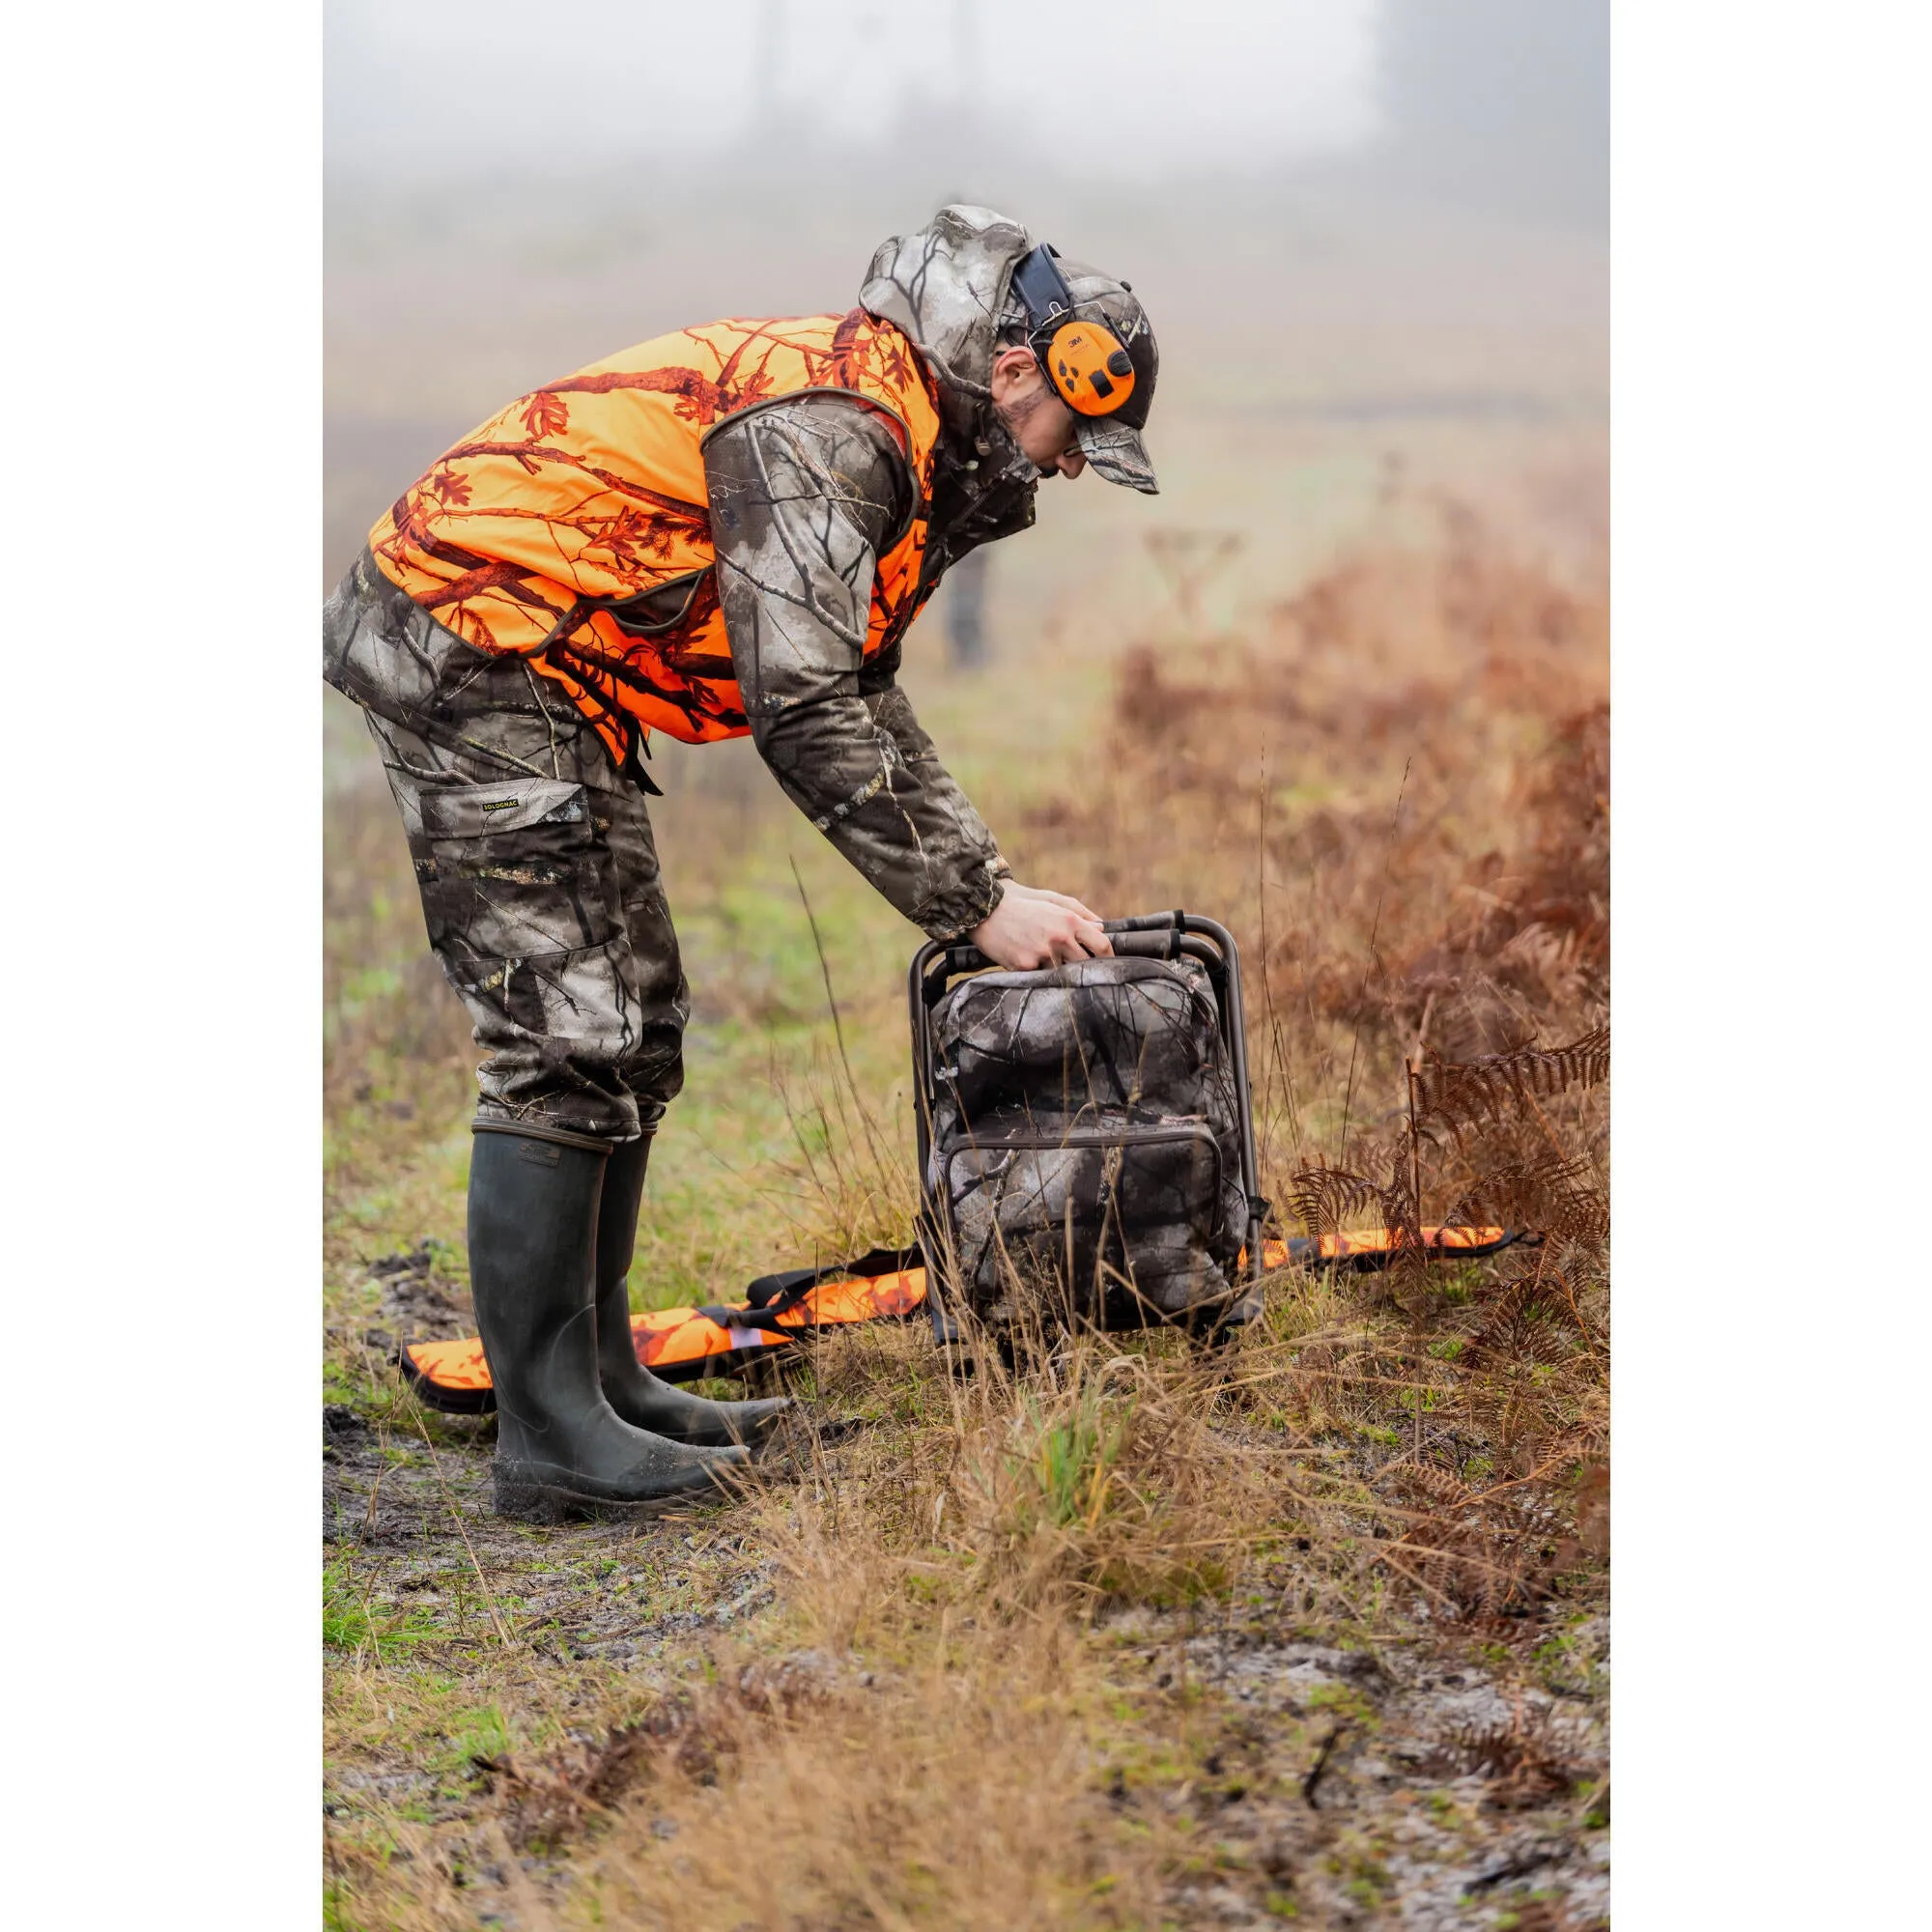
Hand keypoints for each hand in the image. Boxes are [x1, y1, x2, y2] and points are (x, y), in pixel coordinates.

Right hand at [968, 882, 1112, 968]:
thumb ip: (1080, 913)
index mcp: (1069, 920)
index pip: (1102, 946)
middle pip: (1086, 965)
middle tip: (1081, 973)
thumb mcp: (1051, 899)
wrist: (984, 909)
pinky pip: (1040, 978)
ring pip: (1064, 975)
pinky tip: (1030, 964)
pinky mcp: (1025, 966)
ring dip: (1060, 974)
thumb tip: (1102, 928)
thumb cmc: (1021, 903)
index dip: (1109, 959)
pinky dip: (1039, 975)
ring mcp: (1042, 954)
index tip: (1108, 966)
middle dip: (1085, 970)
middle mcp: (1059, 937)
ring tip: (1049, 966)